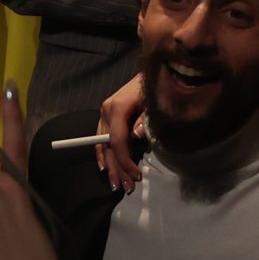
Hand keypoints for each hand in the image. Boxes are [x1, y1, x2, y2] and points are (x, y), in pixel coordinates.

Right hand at [96, 74, 149, 191]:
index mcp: (117, 108)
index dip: (125, 161)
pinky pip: (102, 139)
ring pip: (103, 145)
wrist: (153, 71)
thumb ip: (145, 121)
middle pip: (108, 146)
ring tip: (117, 185)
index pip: (117, 141)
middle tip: (126, 188)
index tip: (136, 176)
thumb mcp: (154, 103)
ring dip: (110, 166)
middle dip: (117, 169)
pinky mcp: (107, 116)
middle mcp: (106, 111)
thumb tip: (136, 137)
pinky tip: (105, 167)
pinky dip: (104, 154)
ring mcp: (105, 113)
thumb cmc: (156, 87)